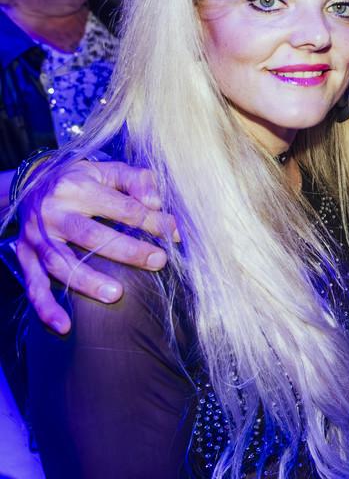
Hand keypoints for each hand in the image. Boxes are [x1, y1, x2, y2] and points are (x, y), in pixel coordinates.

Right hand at [16, 160, 169, 333]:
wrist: (30, 184)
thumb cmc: (80, 180)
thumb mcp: (107, 170)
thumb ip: (136, 179)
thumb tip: (156, 201)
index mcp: (77, 187)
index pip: (121, 207)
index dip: (151, 221)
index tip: (175, 233)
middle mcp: (53, 212)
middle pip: (91, 235)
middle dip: (127, 251)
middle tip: (158, 261)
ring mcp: (37, 237)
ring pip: (61, 262)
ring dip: (87, 282)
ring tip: (117, 294)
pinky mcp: (25, 257)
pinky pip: (33, 285)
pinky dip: (46, 308)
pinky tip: (64, 325)